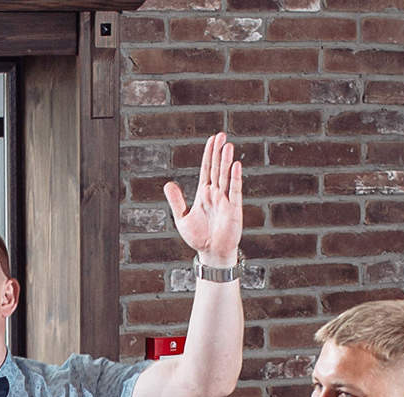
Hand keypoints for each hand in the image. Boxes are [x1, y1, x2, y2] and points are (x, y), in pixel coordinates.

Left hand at [165, 132, 243, 267]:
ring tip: (227, 146)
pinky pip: (235, 191)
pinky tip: (235, 165)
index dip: (208, 155)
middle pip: (217, 169)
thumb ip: (176, 201)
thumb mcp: (183, 218)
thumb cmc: (199, 237)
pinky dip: (235, 179)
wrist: (211, 253)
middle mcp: (216, 194)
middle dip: (218, 152)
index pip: (207, 170)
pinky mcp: (233, 210)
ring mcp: (225, 200)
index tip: (212, 140)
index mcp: (204, 194)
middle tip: (221, 135)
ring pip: (225, 177)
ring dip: (226, 162)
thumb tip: (168, 184)